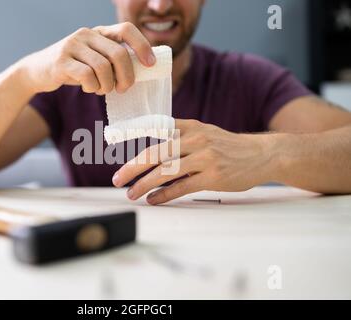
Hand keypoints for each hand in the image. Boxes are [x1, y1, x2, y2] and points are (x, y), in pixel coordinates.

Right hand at [19, 22, 155, 94]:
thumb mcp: (95, 60)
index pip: (126, 28)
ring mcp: (72, 46)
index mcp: (99, 32)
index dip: (142, 45)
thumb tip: (142, 70)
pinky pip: (86, 76)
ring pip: (103, 67)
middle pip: (119, 53)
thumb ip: (114, 61)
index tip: (150, 64)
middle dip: (126, 76)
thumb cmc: (74, 68)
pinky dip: (92, 87)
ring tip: (102, 90)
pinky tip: (88, 88)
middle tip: (123, 89)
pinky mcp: (61, 61)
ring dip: (107, 85)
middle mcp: (86, 34)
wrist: (38, 71)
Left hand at [112, 119, 276, 204]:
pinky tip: (153, 200)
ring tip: (132, 193)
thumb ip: (180, 136)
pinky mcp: (213, 176)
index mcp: (190, 127)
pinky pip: (182, 187)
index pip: (155, 131)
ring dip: (144, 184)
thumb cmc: (228, 146)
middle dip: (132, 168)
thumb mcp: (204, 131)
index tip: (115, 149)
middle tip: (118, 179)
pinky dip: (164, 195)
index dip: (133, 139)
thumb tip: (153, 151)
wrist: (262, 154)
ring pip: (166, 172)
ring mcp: (205, 158)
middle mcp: (195, 140)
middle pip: (155, 154)